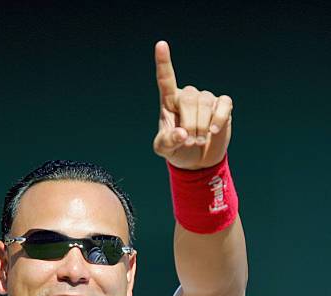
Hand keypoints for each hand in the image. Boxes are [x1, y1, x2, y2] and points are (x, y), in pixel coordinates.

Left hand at [152, 41, 232, 169]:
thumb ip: (168, 142)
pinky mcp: (222, 105)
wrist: (198, 160)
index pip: (165, 79)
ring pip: (206, 102)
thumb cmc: (177, 150)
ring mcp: (206, 99)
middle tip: (190, 141)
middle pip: (189, 98)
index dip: (163, 62)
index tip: (160, 45)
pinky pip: (223, 104)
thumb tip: (182, 133)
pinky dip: (219, 119)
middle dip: (190, 123)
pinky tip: (213, 130)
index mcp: (169, 102)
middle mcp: (188, 96)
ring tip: (198, 140)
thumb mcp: (165, 150)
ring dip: (202, 125)